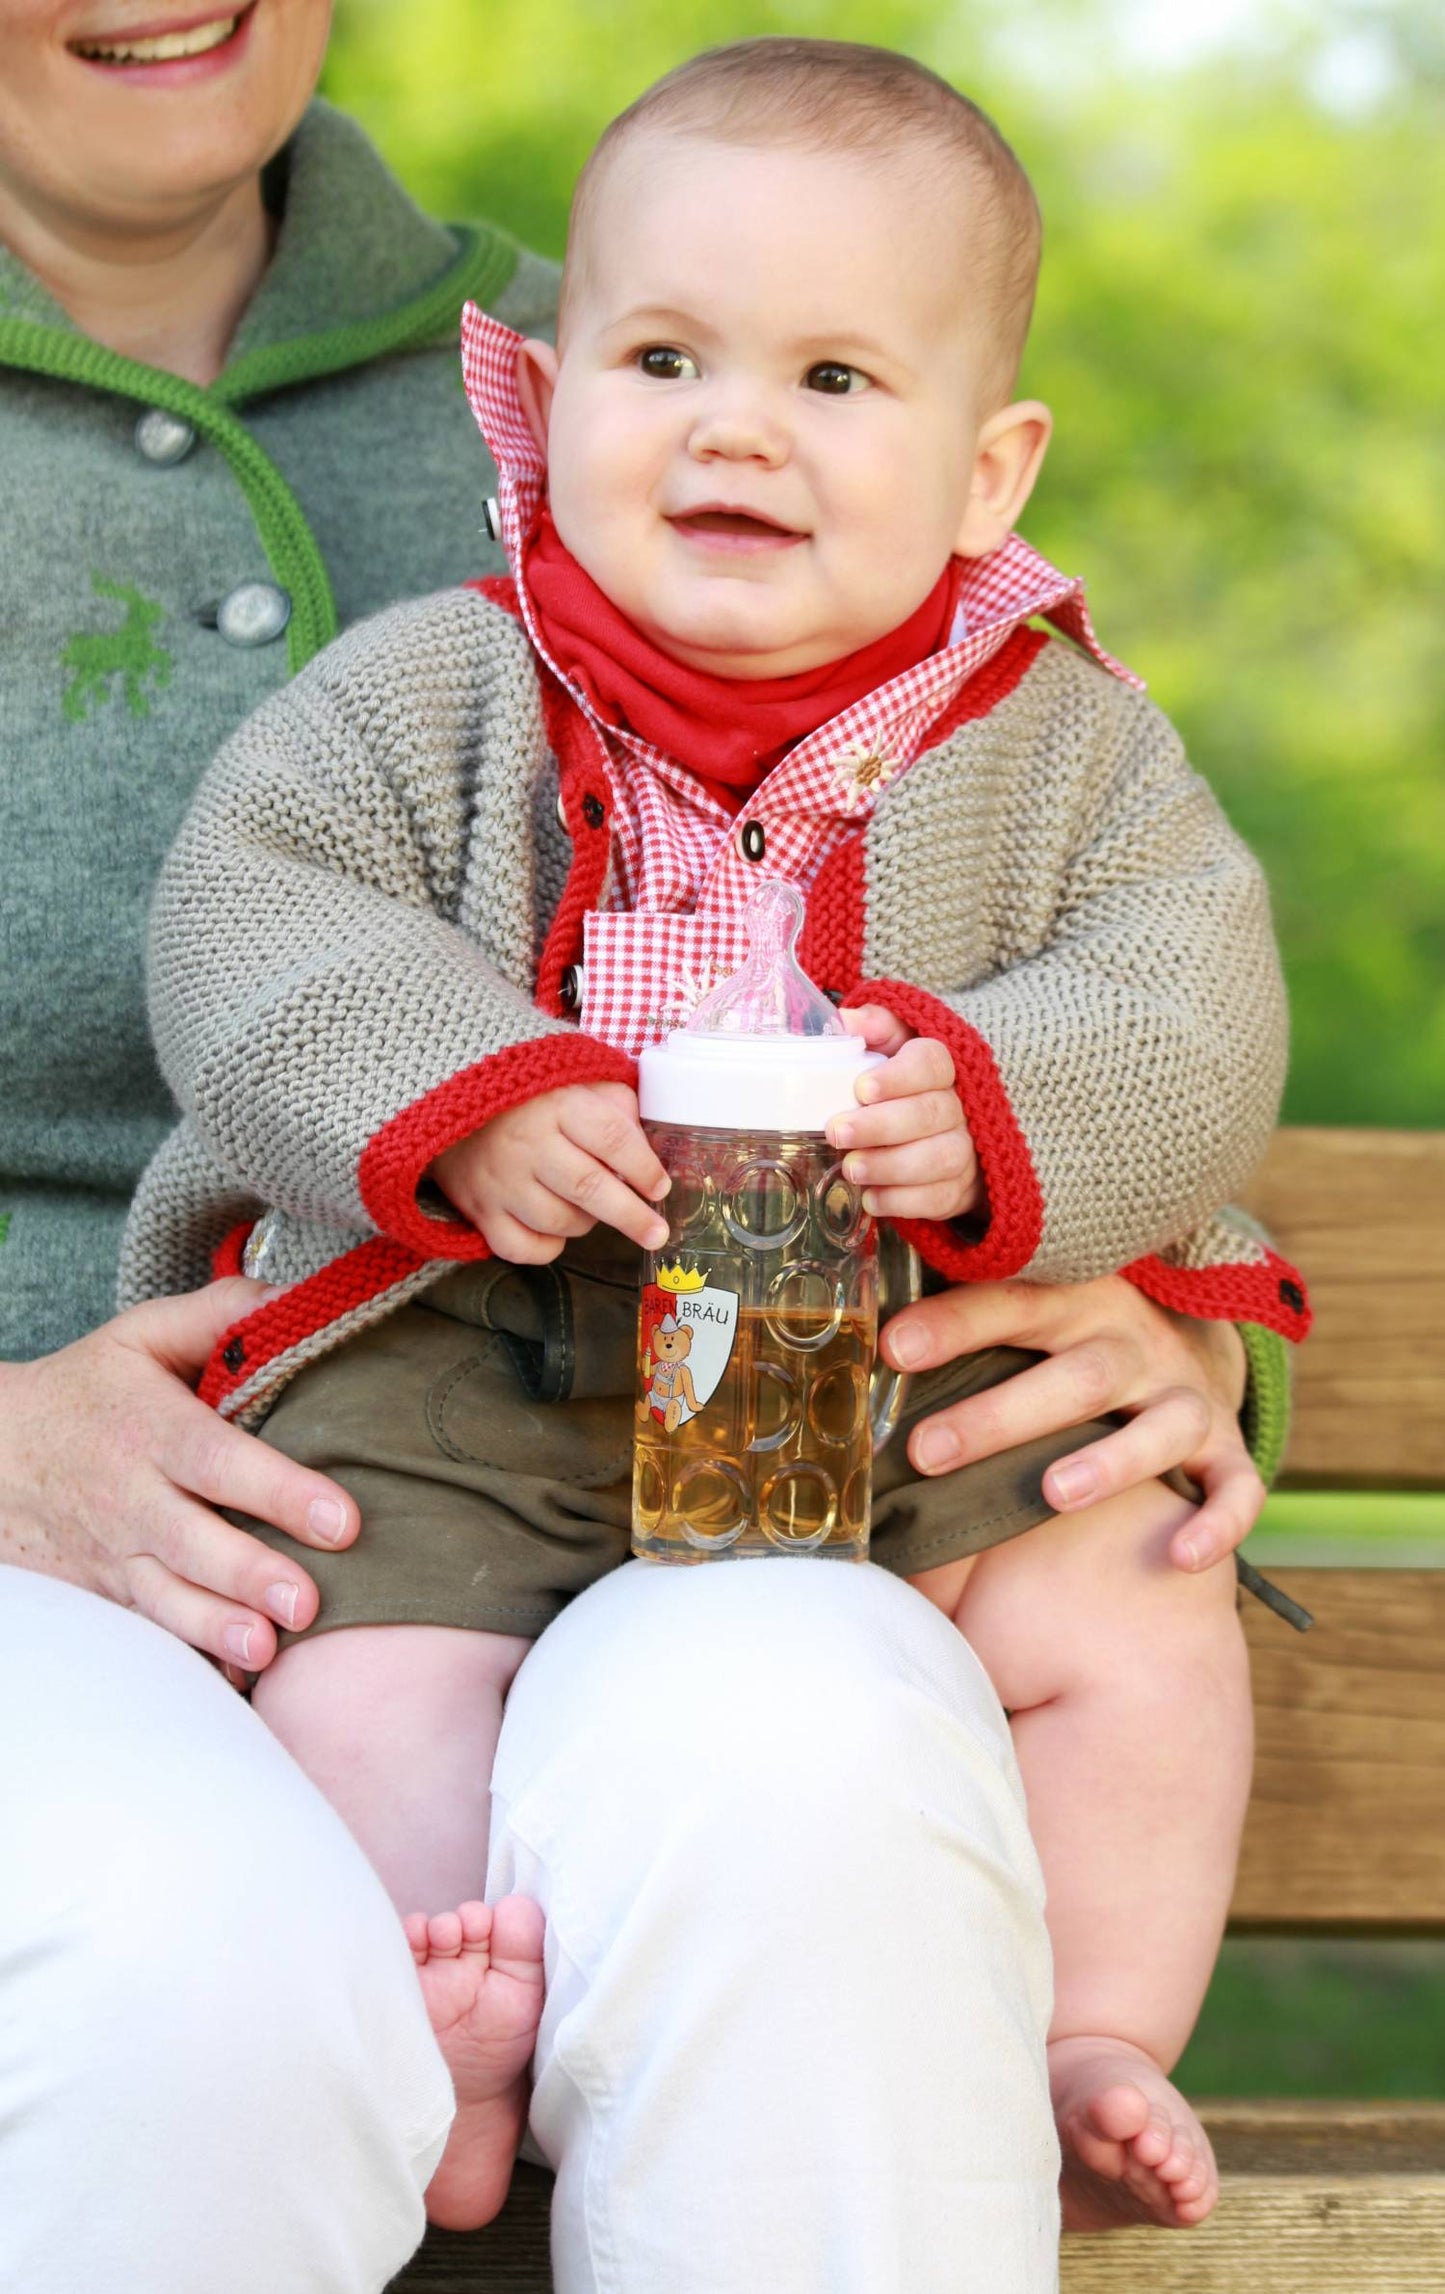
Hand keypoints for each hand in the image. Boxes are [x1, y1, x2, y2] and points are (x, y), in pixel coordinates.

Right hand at [0, 1280, 361, 1672]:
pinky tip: (235, 1678)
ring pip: (166, 1600)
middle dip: (250, 1574)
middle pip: (192, 1541)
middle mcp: (131, 1497)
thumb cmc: (89, 1392)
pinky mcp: (110, 1595)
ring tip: (268, 1649)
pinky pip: (150, 1632)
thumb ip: (221, 1314)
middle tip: (307, 1602)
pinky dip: (191, 1657)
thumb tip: (297, 1297)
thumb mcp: (141, 1336)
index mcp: (149, 1428)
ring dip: (218, 1628)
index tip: (339, 1518)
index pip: (217, 1459)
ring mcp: (116, 1554)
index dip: (277, 1490)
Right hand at [433, 1080, 669, 1263]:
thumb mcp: (576, 1077)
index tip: (661, 1187)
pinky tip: (555, 1228)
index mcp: (556, 1103)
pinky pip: (521, 1247)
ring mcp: (499, 1180)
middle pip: (588, 1187)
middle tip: (656, 1234)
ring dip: (587, 1223)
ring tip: (593, 1209)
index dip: (643, 1167)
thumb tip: (650, 1149)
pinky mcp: (478, 1209)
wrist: (448, 1098)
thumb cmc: (529, 1092)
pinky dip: (547, 1246)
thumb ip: (617, 1104)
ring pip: (559, 1221)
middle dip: (631, 1215)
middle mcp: (525, 1143)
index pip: (610, 1138)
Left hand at [829, 1007, 979, 1219]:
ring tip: (851, 1168)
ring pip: (940, 1158)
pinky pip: (940, 1199)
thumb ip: (877, 1027)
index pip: (932, 1063)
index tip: (862, 1088)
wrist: (944, 1130)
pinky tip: (872, 1198)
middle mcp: (962, 1106)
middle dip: (881, 1126)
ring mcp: (967, 1150)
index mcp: (945, 1065)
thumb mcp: (895, 1045)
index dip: (899, 1077)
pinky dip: (903, 1201)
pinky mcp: (961, 1188)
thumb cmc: (905, 1083)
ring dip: (891, 1166)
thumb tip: (844, 1020)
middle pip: (931, 1114)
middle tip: (838, 1132)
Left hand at [880, 1274, 1261, 1571]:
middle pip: (1075, 1375)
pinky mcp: (1228, 1450)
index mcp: (1077, 1301)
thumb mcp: (1031, 1311)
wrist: (1189, 1343)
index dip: (955, 1323)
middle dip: (1000, 1414)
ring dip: (1109, 1460)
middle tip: (925, 1452)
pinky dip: (1217, 1522)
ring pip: (1158, 1426)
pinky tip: (1181, 1556)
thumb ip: (960, 1319)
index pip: (1014, 1302)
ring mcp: (1187, 1398)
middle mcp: (1135, 1346)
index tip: (892, 1348)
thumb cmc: (1072, 1338)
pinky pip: (1235, 1488)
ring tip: (1052, 1493)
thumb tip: (855, 1337)